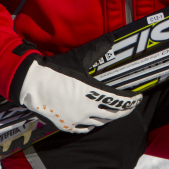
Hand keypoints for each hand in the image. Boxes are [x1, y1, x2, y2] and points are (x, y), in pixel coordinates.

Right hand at [13, 56, 140, 132]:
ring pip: (99, 123)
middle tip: (129, 105)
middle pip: (112, 115)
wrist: (31, 84)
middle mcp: (87, 110)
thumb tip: (112, 39)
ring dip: (108, 117)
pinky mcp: (66, 125)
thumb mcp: (79, 58)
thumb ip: (97, 49)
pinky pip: (83, 129)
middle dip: (123, 110)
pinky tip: (93, 122)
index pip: (119, 101)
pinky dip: (92, 125)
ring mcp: (76, 120)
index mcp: (92, 95)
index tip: (137, 97)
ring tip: (113, 111)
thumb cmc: (55, 70)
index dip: (131, 100)